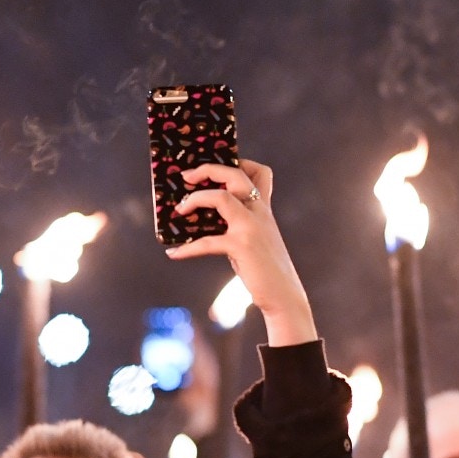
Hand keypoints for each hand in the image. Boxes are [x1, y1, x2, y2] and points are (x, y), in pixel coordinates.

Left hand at [165, 160, 318, 346]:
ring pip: (220, 197)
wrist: (284, 295)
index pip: (260, 173)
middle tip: (187, 176)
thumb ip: (239, 225)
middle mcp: (260, 212)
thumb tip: (205, 220)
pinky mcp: (241, 246)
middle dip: (208, 169)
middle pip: (235, 175)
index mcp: (264, 209)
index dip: (240, 162)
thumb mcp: (257, 240)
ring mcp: (250, 227)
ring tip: (179, 209)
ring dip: (194, 199)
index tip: (218, 166)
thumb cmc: (266, 270)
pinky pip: (207, 242)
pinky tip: (174, 253)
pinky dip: (187, 248)